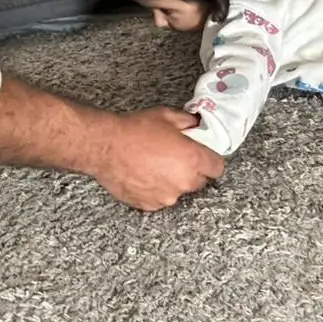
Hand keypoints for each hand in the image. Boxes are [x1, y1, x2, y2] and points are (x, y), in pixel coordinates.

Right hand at [90, 108, 224, 211]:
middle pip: (200, 181)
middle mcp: (183, 181)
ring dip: (172, 181)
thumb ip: (188, 122)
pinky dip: (155, 189)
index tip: (202, 155)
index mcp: (192, 159)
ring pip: (178, 191)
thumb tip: (197, 124)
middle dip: (191, 170)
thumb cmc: (134, 130)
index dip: (210, 160)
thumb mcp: (166, 116)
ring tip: (153, 165)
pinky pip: (160, 198)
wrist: (104, 146)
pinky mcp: (150, 205)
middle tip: (173, 157)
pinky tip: (143, 174)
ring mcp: (167, 196)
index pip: (217, 168)